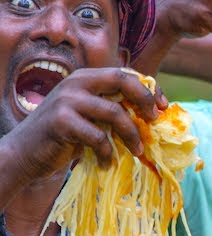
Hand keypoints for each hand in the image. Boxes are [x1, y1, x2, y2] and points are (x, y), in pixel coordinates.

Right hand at [0, 68, 164, 182]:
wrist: (25, 153)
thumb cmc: (64, 136)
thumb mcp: (90, 116)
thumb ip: (112, 108)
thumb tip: (153, 115)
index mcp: (86, 78)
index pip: (124, 73)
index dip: (148, 88)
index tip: (163, 107)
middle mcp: (76, 83)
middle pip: (122, 80)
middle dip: (144, 99)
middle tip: (154, 121)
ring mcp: (67, 100)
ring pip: (115, 113)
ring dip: (131, 135)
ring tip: (137, 150)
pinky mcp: (61, 121)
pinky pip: (98, 136)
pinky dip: (107, 152)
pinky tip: (107, 162)